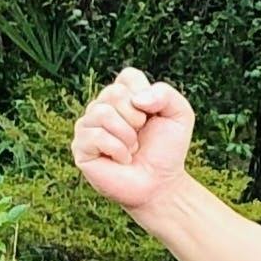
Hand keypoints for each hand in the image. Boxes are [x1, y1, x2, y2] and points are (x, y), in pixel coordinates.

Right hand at [72, 67, 194, 214]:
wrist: (160, 184)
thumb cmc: (167, 150)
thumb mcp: (180, 115)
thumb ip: (165, 94)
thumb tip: (136, 100)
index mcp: (123, 96)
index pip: (128, 76)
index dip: (145, 95)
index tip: (152, 116)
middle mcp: (101, 107)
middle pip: (114, 92)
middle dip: (136, 117)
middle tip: (141, 135)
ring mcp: (87, 127)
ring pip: (102, 113)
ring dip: (127, 136)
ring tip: (132, 149)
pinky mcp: (80, 147)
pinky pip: (96, 136)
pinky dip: (117, 150)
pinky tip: (121, 160)